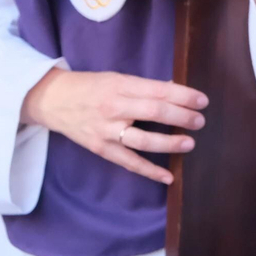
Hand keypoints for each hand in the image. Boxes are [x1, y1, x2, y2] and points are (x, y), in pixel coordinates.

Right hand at [21, 67, 206, 184]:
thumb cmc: (90, 86)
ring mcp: (107, 131)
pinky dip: (149, 171)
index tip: (202, 100)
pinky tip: (168, 177)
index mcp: (120, 86)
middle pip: (153, 112)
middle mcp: (114, 108)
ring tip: (189, 143)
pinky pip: (129, 162)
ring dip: (169, 143)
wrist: (53, 100)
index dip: (183, 96)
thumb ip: (145, 87)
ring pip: (142, 140)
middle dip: (181, 116)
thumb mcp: (117, 78)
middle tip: (200, 120)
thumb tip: (175, 90)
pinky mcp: (101, 149)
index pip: (157, 91)